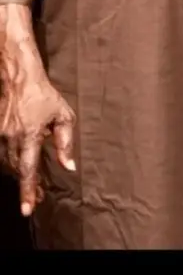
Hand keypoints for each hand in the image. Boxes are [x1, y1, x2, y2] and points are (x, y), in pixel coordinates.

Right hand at [0, 73, 75, 215]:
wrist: (20, 81)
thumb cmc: (45, 97)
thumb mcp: (64, 116)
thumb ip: (65, 143)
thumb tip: (69, 167)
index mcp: (30, 134)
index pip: (28, 169)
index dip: (28, 190)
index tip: (27, 209)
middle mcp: (12, 138)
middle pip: (18, 171)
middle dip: (28, 186)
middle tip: (38, 198)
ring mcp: (1, 137)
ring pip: (10, 165)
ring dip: (21, 177)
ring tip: (34, 187)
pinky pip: (5, 156)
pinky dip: (15, 164)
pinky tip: (24, 168)